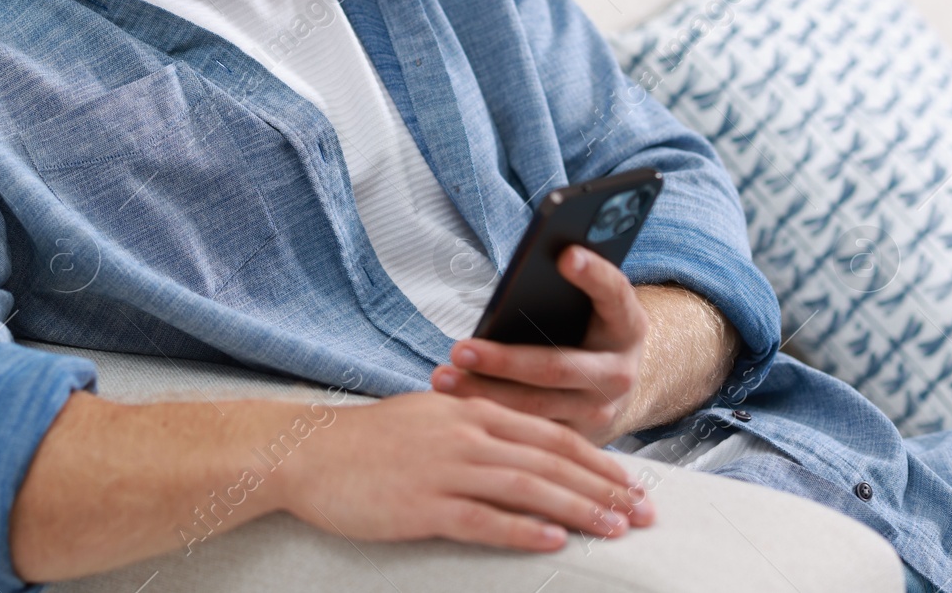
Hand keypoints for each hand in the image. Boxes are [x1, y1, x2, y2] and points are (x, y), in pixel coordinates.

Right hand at [277, 390, 653, 551]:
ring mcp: (444, 469)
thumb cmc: (365, 441)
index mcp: (469, 412)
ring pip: (527, 488)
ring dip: (578, 508)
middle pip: (550, 461)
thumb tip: (516, 450)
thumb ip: (473, 428)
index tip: (632, 482)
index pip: (549, 434)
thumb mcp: (427, 418)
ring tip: (615, 528)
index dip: (597, 459)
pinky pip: (482, 519)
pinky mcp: (422, 504)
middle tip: (645, 512)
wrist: (306, 450)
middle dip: (604, 487)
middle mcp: (464, 435)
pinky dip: (522, 530)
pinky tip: (554, 540)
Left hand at [431, 244, 648, 443]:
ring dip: (485, 393)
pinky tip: (454, 404)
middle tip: (460, 349)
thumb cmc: (587, 330)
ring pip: (536, 407)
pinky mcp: (578, 440)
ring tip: (443, 377)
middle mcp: (620, 372)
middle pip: (557, 366)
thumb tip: (523, 273)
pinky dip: (490, 418)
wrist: (616, 386)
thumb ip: (565, 292)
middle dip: (504, 361)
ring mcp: (601, 411)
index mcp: (627, 326)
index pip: (614, 294)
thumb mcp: (590, 308)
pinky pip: (529, 431)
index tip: (566, 254)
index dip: (594, 274)